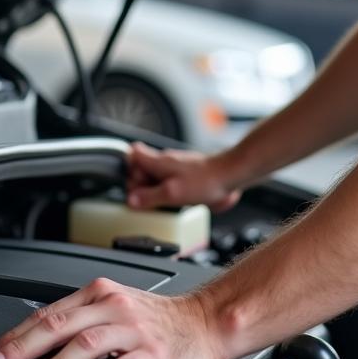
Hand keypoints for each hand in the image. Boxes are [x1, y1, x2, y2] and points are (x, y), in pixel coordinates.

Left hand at [0, 278, 221, 358]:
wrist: (205, 322)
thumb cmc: (158, 320)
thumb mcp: (116, 307)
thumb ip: (81, 319)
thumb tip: (37, 341)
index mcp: (100, 294)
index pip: (50, 313)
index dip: (17, 334)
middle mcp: (114, 307)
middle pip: (62, 324)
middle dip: (25, 347)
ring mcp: (134, 330)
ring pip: (89, 343)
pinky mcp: (153, 353)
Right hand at [127, 141, 241, 211]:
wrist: (229, 176)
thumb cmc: (205, 180)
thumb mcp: (172, 193)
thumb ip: (149, 196)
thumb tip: (131, 200)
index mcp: (158, 161)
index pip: (132, 155)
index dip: (128, 172)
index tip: (133, 187)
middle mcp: (165, 162)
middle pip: (141, 170)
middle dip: (140, 185)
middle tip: (147, 199)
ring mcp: (175, 168)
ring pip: (155, 178)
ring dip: (154, 191)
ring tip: (162, 202)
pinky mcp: (185, 176)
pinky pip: (168, 183)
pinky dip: (166, 193)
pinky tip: (173, 203)